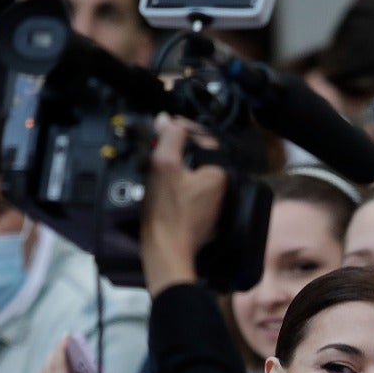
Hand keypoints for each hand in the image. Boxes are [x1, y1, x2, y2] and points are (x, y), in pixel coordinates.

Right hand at [141, 115, 228, 294]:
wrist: (165, 252)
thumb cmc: (166, 211)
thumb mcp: (164, 165)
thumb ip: (170, 137)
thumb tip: (166, 120)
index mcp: (218, 174)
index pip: (204, 138)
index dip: (182, 129)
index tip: (163, 128)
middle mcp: (220, 189)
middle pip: (197, 157)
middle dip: (177, 149)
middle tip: (155, 146)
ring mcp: (210, 206)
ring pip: (191, 175)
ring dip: (173, 167)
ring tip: (153, 164)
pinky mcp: (199, 219)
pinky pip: (186, 193)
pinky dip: (173, 186)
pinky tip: (157, 187)